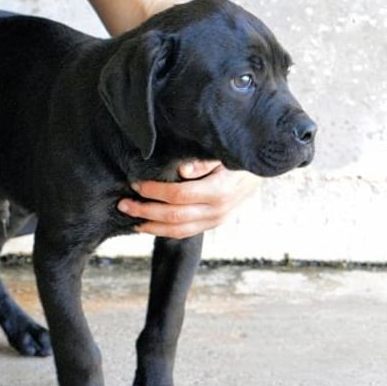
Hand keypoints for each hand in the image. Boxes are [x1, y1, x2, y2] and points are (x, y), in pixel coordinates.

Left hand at [117, 161, 260, 238]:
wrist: (263, 168)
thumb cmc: (238, 156)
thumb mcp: (224, 152)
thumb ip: (204, 161)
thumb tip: (182, 170)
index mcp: (219, 190)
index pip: (179, 195)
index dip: (155, 191)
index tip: (135, 184)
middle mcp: (217, 210)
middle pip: (174, 216)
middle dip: (145, 211)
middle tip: (122, 204)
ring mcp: (216, 220)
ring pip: (178, 230)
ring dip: (150, 225)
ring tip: (130, 218)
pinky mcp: (213, 224)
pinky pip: (185, 233)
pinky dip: (164, 231)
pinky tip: (147, 226)